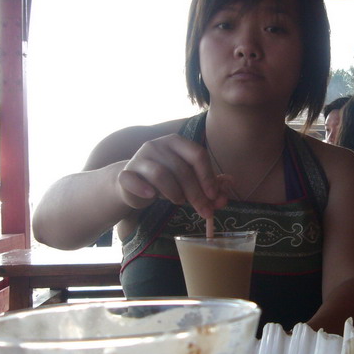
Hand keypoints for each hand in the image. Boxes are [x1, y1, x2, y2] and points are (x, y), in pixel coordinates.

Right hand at [115, 134, 229, 218]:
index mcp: (176, 142)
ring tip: (178, 201)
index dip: (208, 176)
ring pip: (161, 174)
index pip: (197, 154)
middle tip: (204, 211)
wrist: (132, 185)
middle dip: (196, 193)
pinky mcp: (125, 174)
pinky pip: (134, 180)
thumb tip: (227, 191)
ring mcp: (139, 158)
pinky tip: (151, 196)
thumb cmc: (166, 181)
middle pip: (182, 169)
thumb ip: (208, 187)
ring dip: (174, 192)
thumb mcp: (189, 182)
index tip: (214, 196)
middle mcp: (157, 145)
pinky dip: (144, 189)